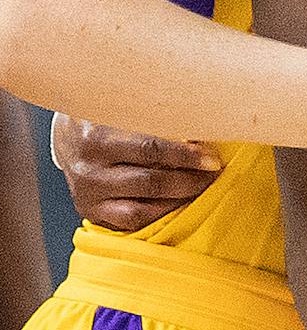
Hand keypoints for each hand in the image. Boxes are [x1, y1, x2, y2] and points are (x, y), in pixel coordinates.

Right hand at [52, 114, 218, 229]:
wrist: (69, 136)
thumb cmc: (108, 119)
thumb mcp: (125, 109)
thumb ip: (156, 119)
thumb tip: (204, 129)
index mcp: (97, 136)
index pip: (150, 148)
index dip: (186, 155)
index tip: (212, 156)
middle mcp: (89, 167)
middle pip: (151, 180)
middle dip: (190, 179)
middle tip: (213, 172)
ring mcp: (89, 192)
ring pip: (144, 205)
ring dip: (180, 198)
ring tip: (201, 186)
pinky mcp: (90, 211)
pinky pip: (132, 219)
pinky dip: (160, 213)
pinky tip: (179, 202)